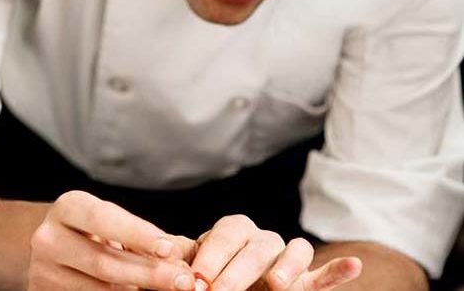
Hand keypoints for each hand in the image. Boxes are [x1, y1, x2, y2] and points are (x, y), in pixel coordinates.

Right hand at [27, 190, 196, 290]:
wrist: (54, 244)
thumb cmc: (94, 228)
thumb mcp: (111, 221)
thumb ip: (137, 235)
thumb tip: (175, 258)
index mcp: (67, 206)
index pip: (104, 219)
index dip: (138, 234)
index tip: (169, 249)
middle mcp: (48, 237)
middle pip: (103, 261)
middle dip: (147, 272)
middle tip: (181, 280)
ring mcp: (41, 270)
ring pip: (98, 288)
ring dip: (136, 290)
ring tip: (167, 287)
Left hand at [189, 215, 361, 290]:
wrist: (224, 286)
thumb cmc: (207, 276)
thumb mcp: (191, 268)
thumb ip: (179, 260)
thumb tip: (160, 252)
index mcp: (233, 229)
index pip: (225, 234)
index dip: (211, 256)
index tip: (195, 280)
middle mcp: (261, 238)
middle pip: (257, 246)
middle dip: (237, 272)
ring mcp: (285, 257)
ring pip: (294, 250)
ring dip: (286, 266)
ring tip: (275, 286)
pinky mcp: (304, 279)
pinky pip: (322, 272)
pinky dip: (337, 270)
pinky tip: (354, 266)